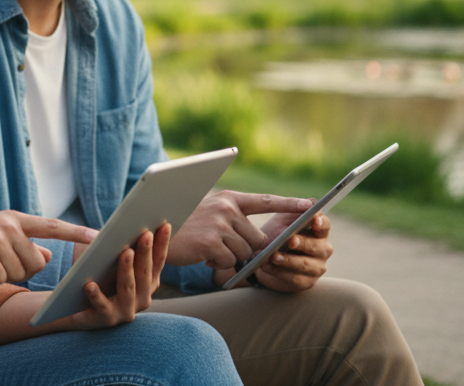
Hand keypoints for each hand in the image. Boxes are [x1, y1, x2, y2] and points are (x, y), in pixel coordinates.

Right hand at [0, 210, 96, 284]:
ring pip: (19, 273)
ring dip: (2, 276)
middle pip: (36, 263)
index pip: (53, 226)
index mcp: (15, 218)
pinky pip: (0, 279)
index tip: (100, 237)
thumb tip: (48, 258)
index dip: (77, 232)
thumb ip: (24, 245)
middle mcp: (9, 224)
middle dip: (21, 271)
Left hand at [64, 222, 170, 329]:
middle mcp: (142, 298)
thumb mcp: (114, 263)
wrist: (78, 311)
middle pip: (145, 274)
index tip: (165, 225)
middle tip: (145, 234)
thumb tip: (128, 224)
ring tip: (125, 253)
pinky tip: (90, 284)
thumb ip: (125, 249)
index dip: (162, 244)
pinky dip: (96, 295)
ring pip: (128, 289)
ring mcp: (126, 310)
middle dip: (145, 253)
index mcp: (148, 283)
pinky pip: (101, 306)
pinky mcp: (106, 320)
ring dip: (127, 270)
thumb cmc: (101, 280)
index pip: (158, 262)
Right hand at [167, 191, 313, 269]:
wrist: (152, 232)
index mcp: (229, 198)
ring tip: (208, 248)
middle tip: (223, 247)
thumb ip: (234, 221)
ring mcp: (220, 225)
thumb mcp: (211, 215)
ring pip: (245, 252)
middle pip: (257, 239)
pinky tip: (202, 255)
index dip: (289, 204)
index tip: (311, 206)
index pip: (266, 200)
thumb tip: (260, 244)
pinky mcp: (212, 243)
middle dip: (245, 248)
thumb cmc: (183, 226)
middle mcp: (227, 208)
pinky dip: (218, 264)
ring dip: (230, 257)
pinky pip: (229, 262)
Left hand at [253, 212, 332, 291]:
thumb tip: (308, 203)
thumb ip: (294, 211)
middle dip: (303, 243)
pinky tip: (266, 266)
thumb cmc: (277, 232)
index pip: (324, 225)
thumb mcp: (283, 219)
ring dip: (288, 260)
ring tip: (273, 256)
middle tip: (290, 240)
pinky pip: (294, 278)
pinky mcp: (306, 282)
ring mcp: (316, 267)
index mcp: (318, 231)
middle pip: (317, 246)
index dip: (320, 223)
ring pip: (305, 265)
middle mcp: (322, 249)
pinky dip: (279, 272)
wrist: (264, 256)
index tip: (314, 219)